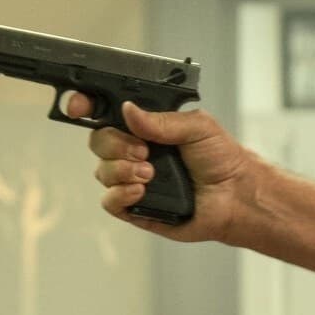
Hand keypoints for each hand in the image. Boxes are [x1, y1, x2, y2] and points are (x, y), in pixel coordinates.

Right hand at [69, 95, 258, 246]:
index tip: (79, 106)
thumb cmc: (221, 159)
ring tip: (150, 174)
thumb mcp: (197, 126)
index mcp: (145, 126)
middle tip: (144, 151)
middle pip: (98, 141)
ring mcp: (132, 180)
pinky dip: (120, 194)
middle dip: (114, 144)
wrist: (235, 196)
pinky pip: (109, 202)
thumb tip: (128, 109)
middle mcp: (134, 151)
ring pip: (101, 171)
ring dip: (121, 170)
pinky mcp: (135, 207)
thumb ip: (161, 119)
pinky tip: (142, 190)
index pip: (105, 112)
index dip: (85, 106)